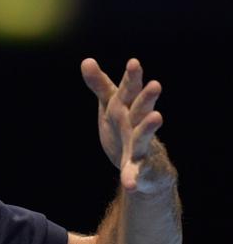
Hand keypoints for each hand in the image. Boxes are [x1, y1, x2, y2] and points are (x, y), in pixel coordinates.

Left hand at [81, 58, 174, 193]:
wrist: (143, 163)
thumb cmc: (124, 127)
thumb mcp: (110, 105)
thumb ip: (100, 85)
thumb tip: (86, 60)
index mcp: (128, 107)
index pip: (129, 90)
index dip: (132, 77)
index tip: (133, 62)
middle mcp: (137, 123)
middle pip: (141, 109)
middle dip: (147, 97)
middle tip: (155, 84)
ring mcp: (140, 145)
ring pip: (143, 135)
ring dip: (149, 127)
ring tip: (157, 117)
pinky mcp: (138, 166)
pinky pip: (135, 172)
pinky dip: (132, 177)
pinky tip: (130, 184)